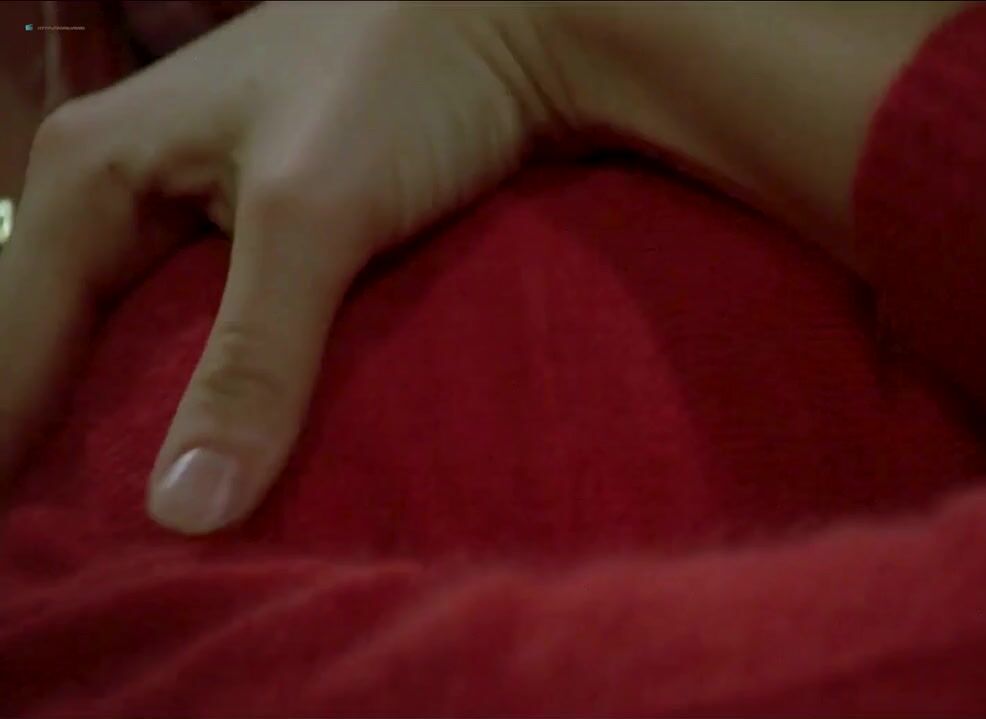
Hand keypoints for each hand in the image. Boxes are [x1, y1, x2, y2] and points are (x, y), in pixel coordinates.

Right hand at [0, 1, 570, 533]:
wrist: (514, 24)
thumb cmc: (402, 84)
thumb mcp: (315, 214)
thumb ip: (251, 358)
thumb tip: (183, 510)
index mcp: (91, 177)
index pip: (10, 352)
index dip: (7, 458)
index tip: (34, 561)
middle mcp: (122, 193)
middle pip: (59, 352)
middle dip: (65, 454)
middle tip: (86, 562)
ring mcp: (193, 212)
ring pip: (134, 347)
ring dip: (141, 433)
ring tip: (142, 540)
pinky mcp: (263, 232)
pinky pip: (205, 332)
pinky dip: (212, 396)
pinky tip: (228, 462)